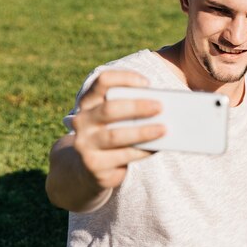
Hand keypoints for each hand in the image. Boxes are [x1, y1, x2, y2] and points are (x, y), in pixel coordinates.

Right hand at [71, 70, 165, 189]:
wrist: (87, 167)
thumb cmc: (111, 133)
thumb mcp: (115, 119)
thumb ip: (131, 110)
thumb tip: (162, 109)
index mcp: (88, 102)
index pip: (102, 81)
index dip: (125, 78)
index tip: (147, 83)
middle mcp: (82, 121)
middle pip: (109, 109)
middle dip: (136, 106)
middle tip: (160, 106)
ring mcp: (85, 144)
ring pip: (115, 136)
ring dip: (143, 132)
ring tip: (164, 129)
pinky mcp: (94, 165)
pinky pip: (122, 156)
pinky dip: (142, 151)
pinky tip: (157, 147)